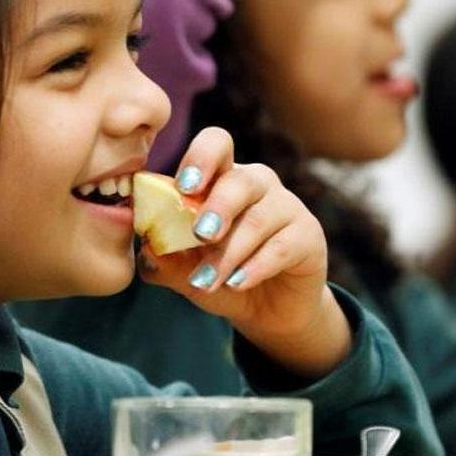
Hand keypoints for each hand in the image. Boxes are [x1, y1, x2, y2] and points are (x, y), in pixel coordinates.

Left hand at [139, 128, 350, 377]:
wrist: (264, 310)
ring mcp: (286, 208)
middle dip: (217, 208)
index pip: (216, 145)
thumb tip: (146, 248)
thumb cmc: (219, 276)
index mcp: (222, 178)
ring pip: (259, 220)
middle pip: (240, 180)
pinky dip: (256, 266)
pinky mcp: (308, 237)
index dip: (201, 157)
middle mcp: (257, 185)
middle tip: (199, 235)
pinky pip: (283, 246)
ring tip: (208, 280)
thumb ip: (163, 259)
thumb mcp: (185, 272)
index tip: (184, 187)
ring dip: (229, 252)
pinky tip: (237, 283)